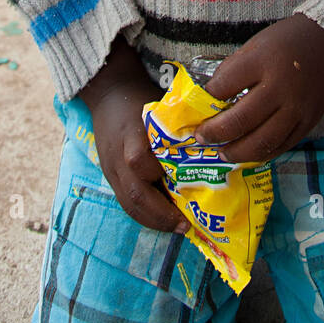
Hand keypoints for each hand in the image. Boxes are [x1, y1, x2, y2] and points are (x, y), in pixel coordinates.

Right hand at [83, 66, 190, 235]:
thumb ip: (179, 127)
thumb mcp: (160, 105)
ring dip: (153, 221)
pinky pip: (125, 203)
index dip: (161, 177)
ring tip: (178, 228)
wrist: (108, 94)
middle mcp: (118, 156)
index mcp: (132, 133)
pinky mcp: (109, 177)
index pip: (139, 161)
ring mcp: (111, 170)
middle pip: (134, 193)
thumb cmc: (141, 98)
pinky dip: (144, 216)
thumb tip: (215, 143)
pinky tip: (163, 220)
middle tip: (186, 225)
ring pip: (128, 204)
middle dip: (161, 215)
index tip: (187, 189)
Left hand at [191, 14, 323, 163]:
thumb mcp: (255, 45)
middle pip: (241, 120)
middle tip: (201, 137)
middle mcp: (281, 87)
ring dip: (237, 151)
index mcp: (263, 61)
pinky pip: (282, 146)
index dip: (206, 98)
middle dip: (215, 133)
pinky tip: (248, 153)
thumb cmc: (287, 41)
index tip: (197, 105)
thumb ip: (234, 70)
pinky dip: (262, 153)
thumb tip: (211, 97)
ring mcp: (297, 108)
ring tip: (222, 151)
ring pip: (261, 142)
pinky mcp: (309, 122)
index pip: (224, 86)